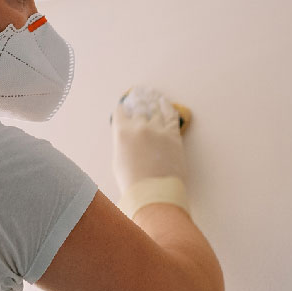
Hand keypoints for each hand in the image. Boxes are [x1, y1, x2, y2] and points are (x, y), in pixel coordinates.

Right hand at [111, 86, 191, 215]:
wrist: (154, 193)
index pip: (120, 112)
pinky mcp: (173, 136)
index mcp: (122, 132)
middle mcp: (140, 126)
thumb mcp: (118, 161)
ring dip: (153, 106)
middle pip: (139, 109)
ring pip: (156, 111)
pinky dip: (168, 108)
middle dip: (139, 105)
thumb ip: (123, 143)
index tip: (124, 108)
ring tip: (153, 98)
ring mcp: (158, 130)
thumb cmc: (132, 183)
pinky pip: (171, 116)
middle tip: (139, 97)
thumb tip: (129, 137)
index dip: (122, 110)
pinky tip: (165, 103)